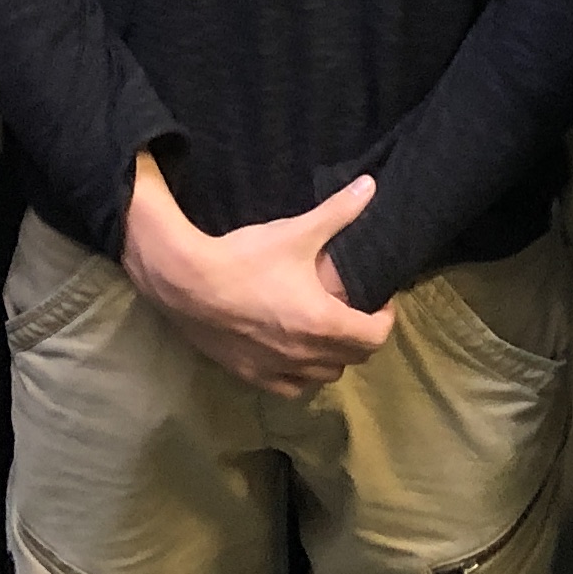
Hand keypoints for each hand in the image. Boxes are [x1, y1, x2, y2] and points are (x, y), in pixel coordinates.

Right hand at [124, 163, 395, 397]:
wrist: (187, 283)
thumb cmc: (246, 258)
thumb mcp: (296, 232)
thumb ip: (338, 212)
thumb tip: (370, 185)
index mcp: (324, 323)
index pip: (376, 336)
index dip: (385, 318)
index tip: (378, 300)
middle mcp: (307, 356)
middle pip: (355, 358)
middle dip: (362, 335)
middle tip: (354, 310)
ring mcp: (279, 370)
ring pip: (325, 376)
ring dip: (334, 356)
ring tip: (325, 330)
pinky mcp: (252, 376)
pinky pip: (292, 388)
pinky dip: (301, 374)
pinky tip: (293, 353)